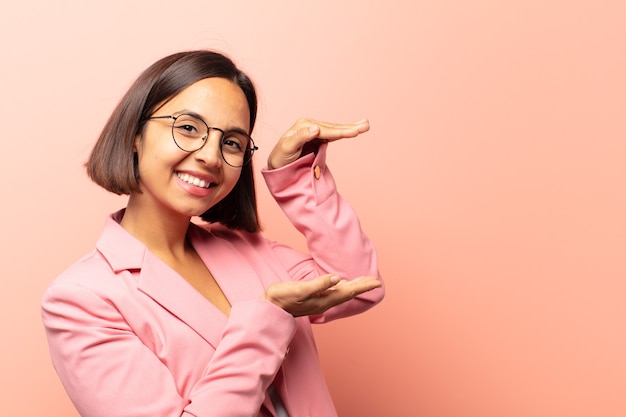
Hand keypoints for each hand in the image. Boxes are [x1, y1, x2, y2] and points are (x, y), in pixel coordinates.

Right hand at [262, 274, 381, 316]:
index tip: (377, 282)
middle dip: (362, 286)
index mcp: (325, 299)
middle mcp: (325, 302)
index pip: (349, 291)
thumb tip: (336, 278)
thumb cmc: (282, 297)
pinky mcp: (314, 298)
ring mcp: (320, 301)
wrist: (270, 308)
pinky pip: (335, 292)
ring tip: (365, 281)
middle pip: (348, 292)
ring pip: (342, 293)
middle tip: (376, 280)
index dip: (363, 286)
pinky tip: (343, 285)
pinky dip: (344, 287)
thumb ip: (318, 284)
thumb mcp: (300, 289)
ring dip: (354, 286)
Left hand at [267, 118, 369, 169]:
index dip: (339, 132)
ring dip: (351, 127)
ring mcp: (316, 131)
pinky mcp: (320, 138)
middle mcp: (311, 125)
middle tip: (365, 126)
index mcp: (304, 126)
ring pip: (336, 130)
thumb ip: (300, 137)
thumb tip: (315, 128)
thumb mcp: (287, 147)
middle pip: (333, 128)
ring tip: (366, 124)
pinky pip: (335, 135)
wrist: (278, 165)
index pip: (325, 130)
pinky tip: (357, 128)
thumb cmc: (280, 157)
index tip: (353, 132)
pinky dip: (346, 132)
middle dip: (349, 127)